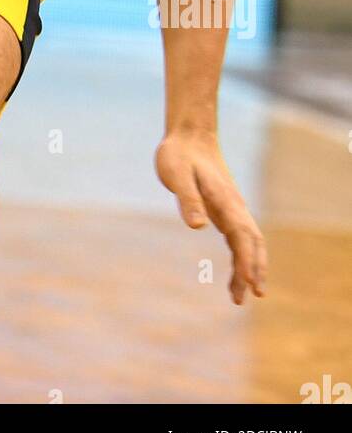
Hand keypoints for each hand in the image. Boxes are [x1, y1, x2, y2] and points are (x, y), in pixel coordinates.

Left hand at [155, 130, 266, 304]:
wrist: (189, 136)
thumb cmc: (179, 155)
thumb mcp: (177, 174)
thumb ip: (187, 199)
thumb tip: (198, 226)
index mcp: (224, 200)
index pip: (240, 235)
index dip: (246, 261)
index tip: (247, 283)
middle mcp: (234, 206)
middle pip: (252, 242)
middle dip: (255, 269)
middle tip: (254, 295)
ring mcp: (232, 208)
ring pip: (249, 242)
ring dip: (250, 267)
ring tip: (242, 295)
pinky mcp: (225, 209)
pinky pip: (238, 237)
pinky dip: (241, 257)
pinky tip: (235, 273)